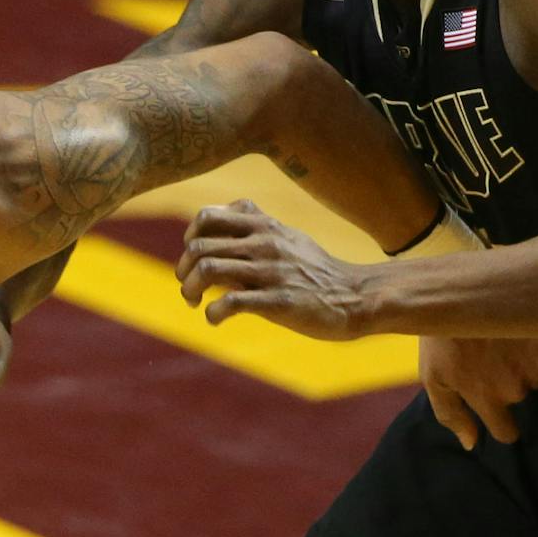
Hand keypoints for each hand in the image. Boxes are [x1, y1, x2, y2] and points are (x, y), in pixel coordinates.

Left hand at [177, 202, 374, 340]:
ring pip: (208, 269)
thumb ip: (253, 230)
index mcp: (264, 226)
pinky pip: (230, 301)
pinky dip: (212, 313)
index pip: (207, 217)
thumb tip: (215, 235)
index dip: (190, 237)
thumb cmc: (315, 270)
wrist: (354, 297)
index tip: (193, 257)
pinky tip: (215, 319)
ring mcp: (270, 271)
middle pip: (199, 245)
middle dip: (184, 269)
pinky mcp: (277, 300)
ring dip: (190, 290)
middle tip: (189, 288)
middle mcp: (264, 243)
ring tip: (195, 303)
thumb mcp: (286, 237)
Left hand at [420, 334, 537, 448]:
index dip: (501, 422)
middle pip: (520, 397)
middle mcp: (515, 387)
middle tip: (489, 356)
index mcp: (485, 397)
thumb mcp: (433, 377)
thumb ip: (451, 414)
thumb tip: (471, 444)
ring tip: (504, 342)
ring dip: (526, 366)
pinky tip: (529, 337)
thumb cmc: (441, 335)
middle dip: (507, 382)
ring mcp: (536, 363)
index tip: (495, 408)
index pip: (507, 433)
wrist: (459, 289)